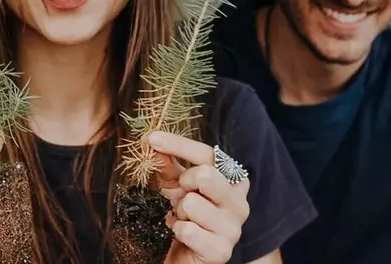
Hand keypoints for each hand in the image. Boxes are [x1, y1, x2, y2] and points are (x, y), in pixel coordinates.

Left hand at [148, 132, 250, 263]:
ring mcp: (233, 228)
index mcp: (233, 181)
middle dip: (183, 184)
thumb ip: (169, 165)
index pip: (208, 154)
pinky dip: (178, 232)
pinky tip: (182, 236)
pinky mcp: (221, 251)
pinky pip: (188, 230)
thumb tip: (153, 141)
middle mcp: (239, 202)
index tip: (152, 138)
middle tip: (180, 197)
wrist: (185, 259)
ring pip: (192, 203)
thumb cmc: (183, 218)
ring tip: (182, 220)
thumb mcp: (175, 188)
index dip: (179, 144)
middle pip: (205, 175)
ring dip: (179, 213)